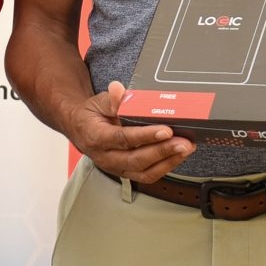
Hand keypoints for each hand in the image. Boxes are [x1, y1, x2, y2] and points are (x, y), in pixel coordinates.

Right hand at [63, 81, 192, 183]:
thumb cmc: (92, 115)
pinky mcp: (126, 173)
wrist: (80, 130)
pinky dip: (165, 167)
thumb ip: (110, 99)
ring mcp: (116, 168)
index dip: (145, 136)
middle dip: (163, 152)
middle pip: (136, 160)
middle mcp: (106, 157)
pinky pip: (147, 175)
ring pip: (144, 172)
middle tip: (183, 143)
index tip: (166, 130)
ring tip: (186, 149)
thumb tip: (117, 89)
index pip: (123, 139)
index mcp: (96, 138)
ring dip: (168, 162)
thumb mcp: (98, 102)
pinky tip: (178, 156)